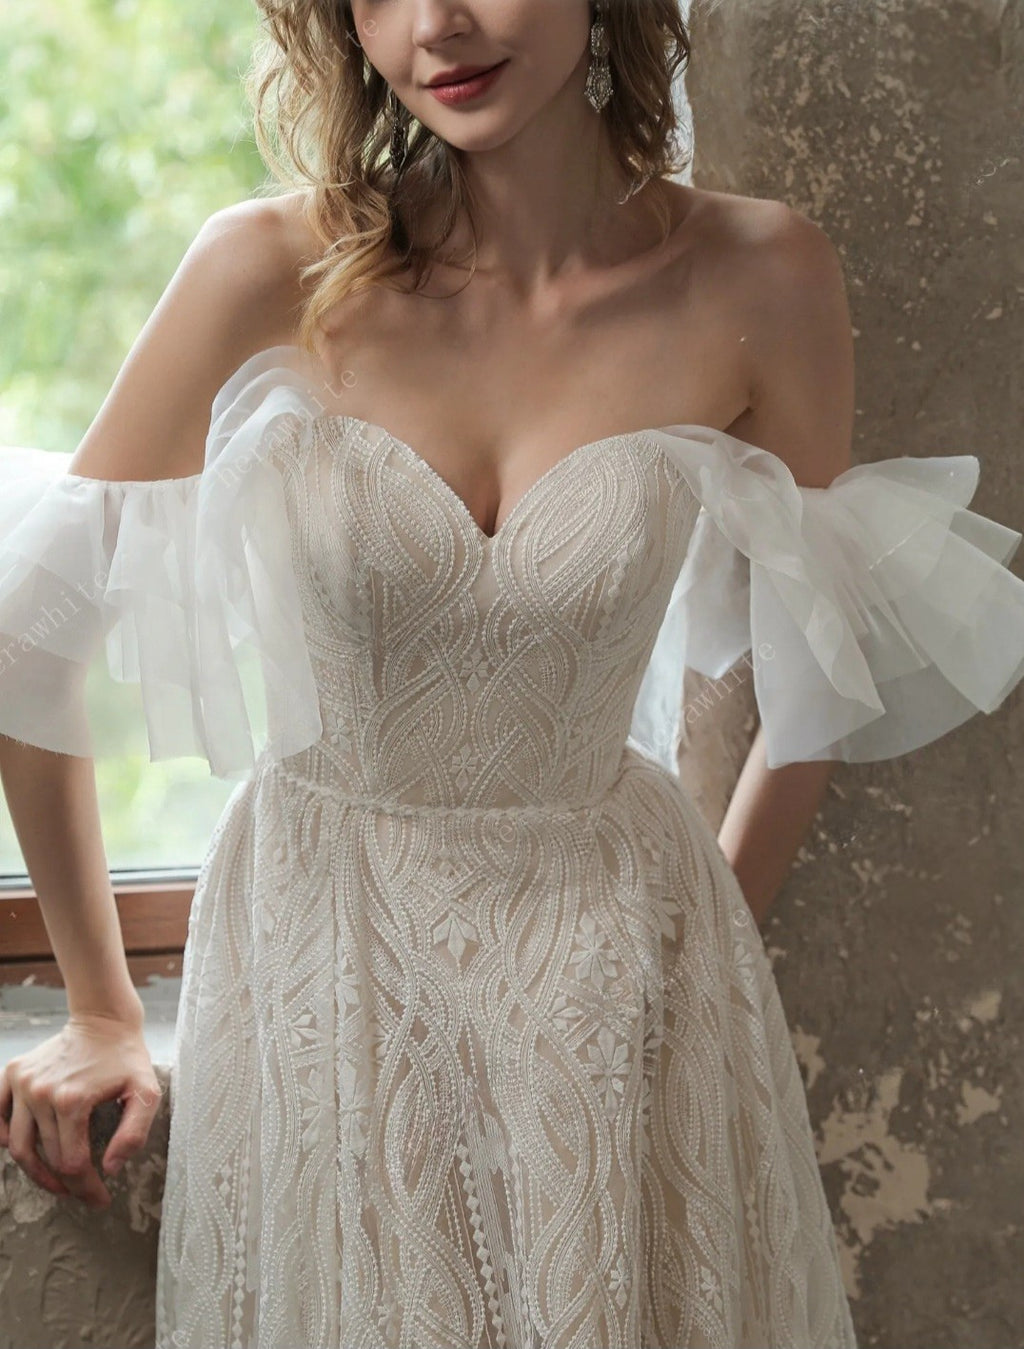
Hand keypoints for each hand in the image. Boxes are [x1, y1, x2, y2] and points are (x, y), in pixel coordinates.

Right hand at [0, 1012, 163, 1208]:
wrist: (104, 1020)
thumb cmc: (127, 1058)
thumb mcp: (146, 1092)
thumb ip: (134, 1133)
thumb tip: (110, 1168)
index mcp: (73, 1100)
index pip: (73, 1163)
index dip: (86, 1189)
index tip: (100, 1200)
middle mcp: (41, 1093)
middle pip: (47, 1158)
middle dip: (68, 1184)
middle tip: (84, 1193)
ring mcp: (23, 1083)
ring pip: (19, 1146)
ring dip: (36, 1171)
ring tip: (57, 1183)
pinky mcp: (13, 1073)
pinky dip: (6, 1138)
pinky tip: (27, 1149)